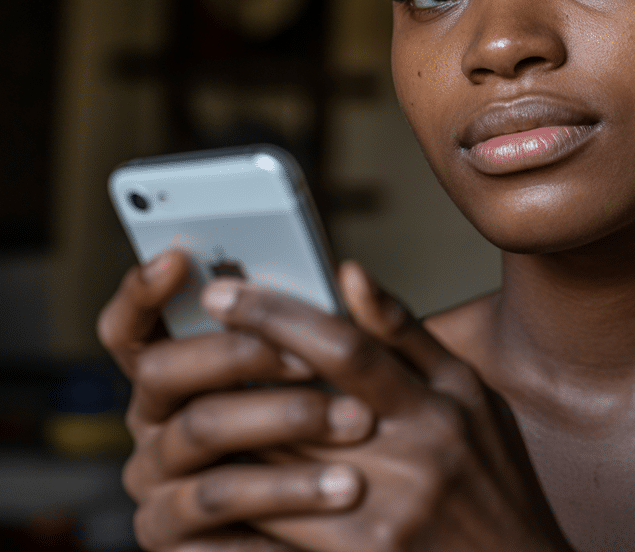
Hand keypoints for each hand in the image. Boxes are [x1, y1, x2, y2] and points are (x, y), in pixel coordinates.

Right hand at [98, 250, 375, 551]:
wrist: (348, 523)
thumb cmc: (328, 431)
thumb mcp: (335, 376)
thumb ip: (332, 328)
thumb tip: (354, 273)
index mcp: (179, 370)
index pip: (132, 327)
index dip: (141, 291)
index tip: (177, 257)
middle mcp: (155, 418)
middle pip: (163, 369)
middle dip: (238, 353)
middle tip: (310, 357)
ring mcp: (157, 476)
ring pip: (201, 429)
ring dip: (281, 418)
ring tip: (355, 420)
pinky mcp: (172, 532)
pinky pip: (219, 499)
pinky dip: (283, 488)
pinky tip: (336, 485)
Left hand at [196, 261, 572, 551]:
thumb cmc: (492, 476)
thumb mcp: (470, 394)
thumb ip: (407, 334)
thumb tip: (350, 272)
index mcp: (436, 406)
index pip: (345, 348)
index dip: (279, 316)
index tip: (225, 293)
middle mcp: (409, 460)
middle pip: (295, 407)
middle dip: (230, 372)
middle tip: (179, 341)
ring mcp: (380, 519)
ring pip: (276, 469)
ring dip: (223, 435)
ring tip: (180, 405)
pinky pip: (274, 537)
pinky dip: (233, 513)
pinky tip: (199, 490)